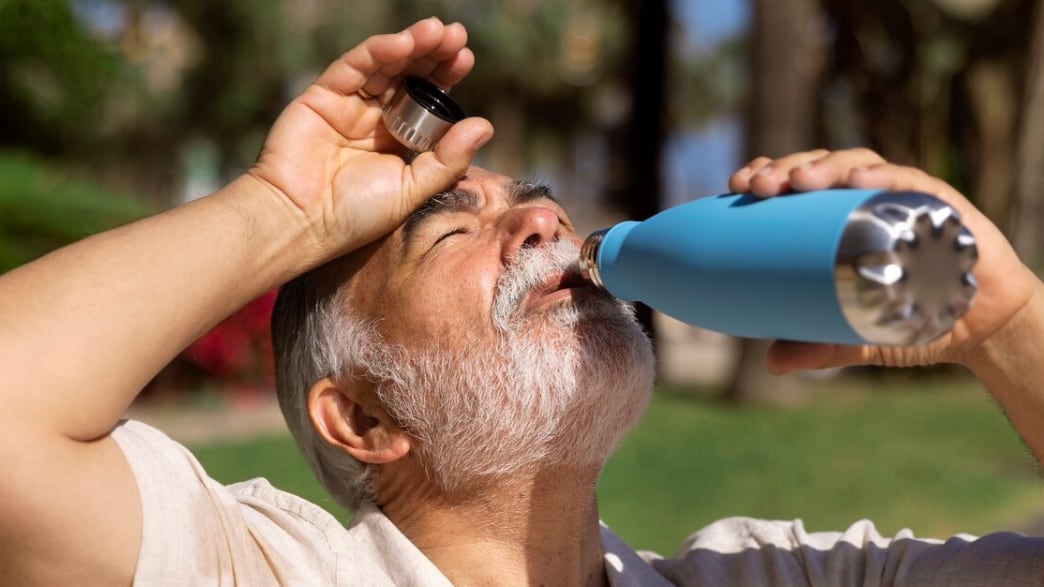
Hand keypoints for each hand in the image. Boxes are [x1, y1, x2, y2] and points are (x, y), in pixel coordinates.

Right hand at [248, 17, 493, 264]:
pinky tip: (402, 42)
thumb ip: (447, 160)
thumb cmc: (355, 215)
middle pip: (408, 76)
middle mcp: (375, 118)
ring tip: (437, 31)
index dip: (445, 77)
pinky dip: (378, 51)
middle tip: (457, 36)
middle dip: (433, 54)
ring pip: (384, 66)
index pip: (426, 100)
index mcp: (398, 141)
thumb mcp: (411, 190)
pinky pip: (353, 67)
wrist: (301, 223)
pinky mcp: (322, 96)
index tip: (465, 58)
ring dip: (411, 45)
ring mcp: (348, 105)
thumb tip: (484, 125)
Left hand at [727, 148, 1038, 372]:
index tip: (736, 185)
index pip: (797, 185)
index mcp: (842, 220)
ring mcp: (905, 197)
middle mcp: (869, 200)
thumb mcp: (859, 336)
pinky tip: (858, 180)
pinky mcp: (941, 203)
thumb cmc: (917, 319)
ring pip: (857, 165)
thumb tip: (773, 363)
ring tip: (797, 180)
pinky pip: (910, 181)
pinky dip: (882, 177)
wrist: (984, 328)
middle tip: (756, 185)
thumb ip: (819, 347)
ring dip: (824, 166)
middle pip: (819, 168)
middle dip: (784, 168)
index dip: (767, 174)